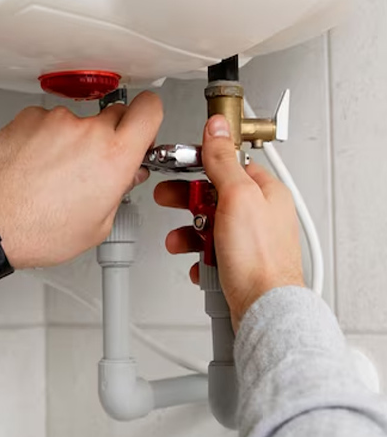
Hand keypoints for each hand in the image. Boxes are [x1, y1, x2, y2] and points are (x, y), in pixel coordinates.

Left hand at [0, 92, 162, 268]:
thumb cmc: (38, 230)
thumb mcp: (97, 225)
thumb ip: (118, 192)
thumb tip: (126, 176)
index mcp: (114, 157)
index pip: (149, 110)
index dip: (149, 116)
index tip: (143, 126)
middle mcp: (87, 132)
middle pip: (115, 114)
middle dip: (110, 135)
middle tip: (95, 162)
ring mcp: (56, 121)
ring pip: (77, 121)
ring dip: (72, 139)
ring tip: (54, 172)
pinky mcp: (29, 117)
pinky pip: (47, 121)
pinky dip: (44, 138)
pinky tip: (35, 165)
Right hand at [154, 114, 303, 326]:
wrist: (263, 308)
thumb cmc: (260, 259)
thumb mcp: (237, 196)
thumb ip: (223, 160)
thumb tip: (217, 128)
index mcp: (266, 192)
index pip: (229, 165)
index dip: (201, 165)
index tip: (180, 166)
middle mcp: (261, 215)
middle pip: (215, 197)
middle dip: (188, 203)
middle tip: (170, 200)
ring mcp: (251, 242)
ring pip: (210, 227)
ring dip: (189, 234)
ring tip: (180, 241)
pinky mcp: (240, 265)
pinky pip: (211, 254)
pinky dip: (200, 258)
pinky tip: (199, 263)